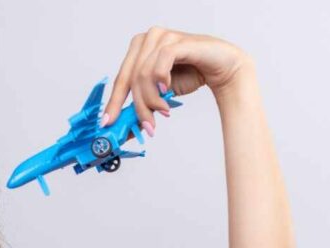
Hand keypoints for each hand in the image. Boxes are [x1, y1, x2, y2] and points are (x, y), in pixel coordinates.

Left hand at [99, 26, 252, 136]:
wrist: (222, 67)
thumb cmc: (190, 75)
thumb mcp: (160, 94)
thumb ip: (143, 104)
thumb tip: (124, 128)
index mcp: (137, 50)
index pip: (121, 79)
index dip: (114, 102)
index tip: (107, 122)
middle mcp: (146, 39)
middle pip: (132, 79)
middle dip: (138, 107)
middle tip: (147, 126)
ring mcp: (161, 37)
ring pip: (144, 75)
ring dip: (152, 99)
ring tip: (164, 111)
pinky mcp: (176, 41)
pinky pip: (160, 64)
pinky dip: (161, 81)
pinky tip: (167, 91)